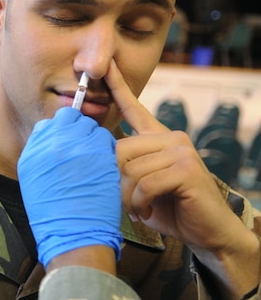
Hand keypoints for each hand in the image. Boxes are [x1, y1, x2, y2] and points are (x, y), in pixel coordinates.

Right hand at [18, 107, 121, 267]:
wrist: (72, 234)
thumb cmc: (53, 214)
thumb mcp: (33, 181)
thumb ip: (41, 154)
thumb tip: (52, 138)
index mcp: (34, 150)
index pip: (50, 123)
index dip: (61, 130)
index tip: (67, 142)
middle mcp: (53, 143)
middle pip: (70, 118)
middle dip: (78, 130)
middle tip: (83, 148)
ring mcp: (78, 147)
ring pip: (90, 126)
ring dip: (93, 138)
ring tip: (93, 160)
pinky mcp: (100, 154)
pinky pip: (106, 138)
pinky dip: (106, 149)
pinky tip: (104, 166)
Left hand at [108, 60, 259, 299]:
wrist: (207, 232)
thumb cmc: (169, 209)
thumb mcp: (139, 185)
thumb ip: (122, 168)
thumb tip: (92, 159)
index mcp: (158, 138)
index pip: (134, 108)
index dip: (118, 87)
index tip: (105, 66)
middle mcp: (171, 138)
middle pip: (119, 149)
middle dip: (113, 180)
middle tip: (121, 202)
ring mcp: (181, 151)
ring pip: (130, 170)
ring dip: (126, 197)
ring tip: (135, 210)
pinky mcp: (186, 169)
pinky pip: (144, 185)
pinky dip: (138, 203)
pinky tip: (145, 212)